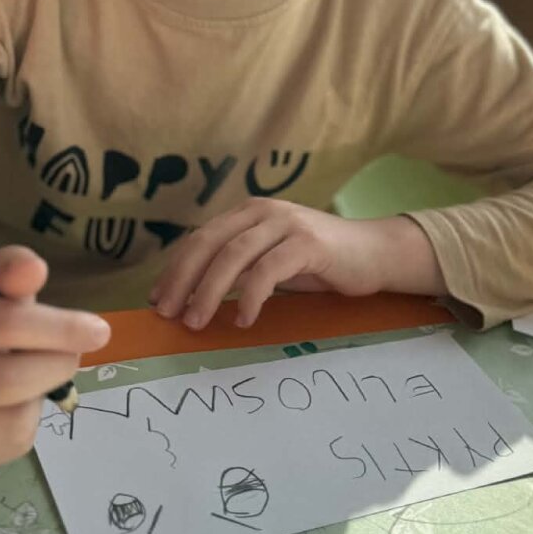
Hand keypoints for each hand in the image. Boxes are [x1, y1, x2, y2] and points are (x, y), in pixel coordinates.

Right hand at [0, 246, 109, 470]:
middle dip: (56, 364)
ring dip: (43, 391)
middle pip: (6, 378)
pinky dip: (29, 418)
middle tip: (75, 355)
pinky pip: (11, 440)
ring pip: (14, 415)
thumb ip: (9, 270)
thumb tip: (33, 270)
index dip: (55, 326)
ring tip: (41, 372)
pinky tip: (16, 402)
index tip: (99, 329)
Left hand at [150, 200, 443, 330]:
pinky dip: (251, 297)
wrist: (374, 253)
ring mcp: (286, 224)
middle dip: (183, 280)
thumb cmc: (320, 261)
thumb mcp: (271, 258)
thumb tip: (194, 295)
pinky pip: (269, 270)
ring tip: (197, 321)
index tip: (158, 299)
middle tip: (168, 314)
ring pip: (233, 256)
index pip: (200, 237)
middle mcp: (263, 211)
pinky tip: (243, 319)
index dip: (175, 268)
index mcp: (248, 213)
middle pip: (209, 244)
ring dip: (209, 292)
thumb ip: (240, 266)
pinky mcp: (308, 243)